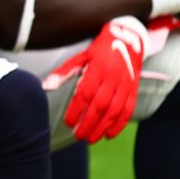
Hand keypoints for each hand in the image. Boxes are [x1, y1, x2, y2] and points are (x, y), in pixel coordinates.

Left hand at [49, 18, 146, 143]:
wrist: (128, 40)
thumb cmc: (100, 51)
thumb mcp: (80, 57)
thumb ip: (64, 73)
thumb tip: (45, 86)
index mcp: (97, 68)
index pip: (86, 93)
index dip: (77, 109)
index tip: (68, 122)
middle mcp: (113, 77)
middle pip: (100, 105)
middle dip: (89, 123)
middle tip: (78, 136)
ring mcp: (125, 85)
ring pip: (114, 111)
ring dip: (103, 127)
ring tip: (91, 139)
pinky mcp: (133, 90)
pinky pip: (128, 111)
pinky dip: (119, 125)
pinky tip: (109, 134)